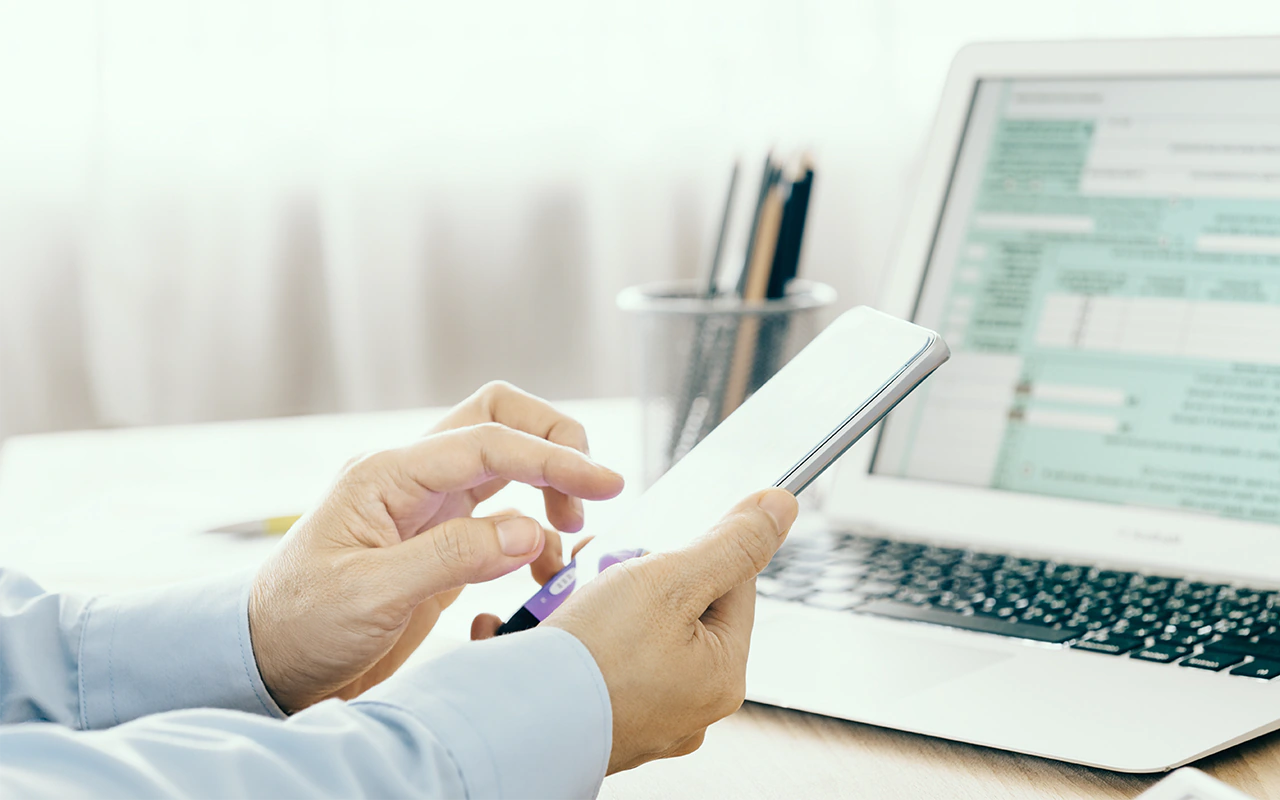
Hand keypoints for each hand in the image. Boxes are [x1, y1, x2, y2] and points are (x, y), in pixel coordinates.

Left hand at [249, 382, 624, 712]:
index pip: (488, 440)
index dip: (553, 457)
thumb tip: (528, 532)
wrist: (266, 663)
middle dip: (555, 442)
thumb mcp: (370, 595)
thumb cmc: (300, 624)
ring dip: (548, 483)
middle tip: (590, 496)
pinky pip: (501, 512)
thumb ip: (451, 557)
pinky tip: (541, 570)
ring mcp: (426, 505)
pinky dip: (534, 532)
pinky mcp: (439, 538)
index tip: (605, 484)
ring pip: (504, 458)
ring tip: (568, 535)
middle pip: (498, 418)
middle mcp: (411, 478)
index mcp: (388, 475)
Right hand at [472, 488, 799, 773]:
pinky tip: (547, 631)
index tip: (651, 545)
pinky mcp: (598, 718)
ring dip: (597, 601)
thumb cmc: (593, 658)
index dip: (692, 549)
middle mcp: (690, 703)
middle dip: (635, 575)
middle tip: (602, 572)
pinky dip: (570, 638)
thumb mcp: (671, 580)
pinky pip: (594, 659)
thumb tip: (780, 507)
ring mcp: (643, 715)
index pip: (732, 583)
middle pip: (678, 604)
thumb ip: (730, 543)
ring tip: (565, 600)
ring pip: (631, 628)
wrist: (514, 722)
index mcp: (723, 674)